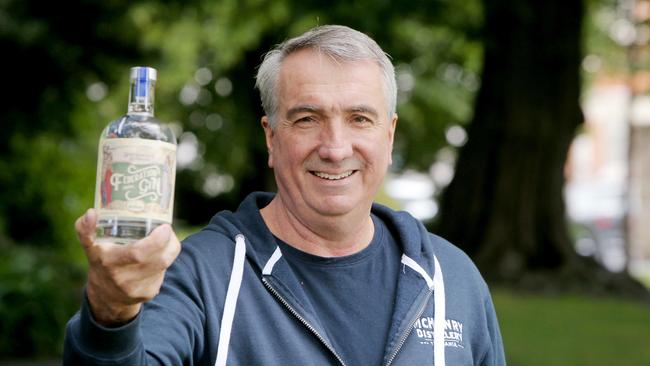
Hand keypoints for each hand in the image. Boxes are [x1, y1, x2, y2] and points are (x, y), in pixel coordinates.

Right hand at [75, 209, 180, 325]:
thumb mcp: (89, 246)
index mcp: (109, 262)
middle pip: (159, 259)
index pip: (138, 253)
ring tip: (166, 238)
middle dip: (169, 242)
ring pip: (164, 265)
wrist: (105, 296)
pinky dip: (165, 261)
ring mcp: (137, 288)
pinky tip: (159, 255)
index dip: (156, 240)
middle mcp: (124, 278)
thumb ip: (85, 228)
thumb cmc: (100, 263)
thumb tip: (91, 213)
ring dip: (170, 249)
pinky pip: (163, 273)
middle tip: (167, 229)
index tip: (164, 227)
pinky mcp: (148, 294)